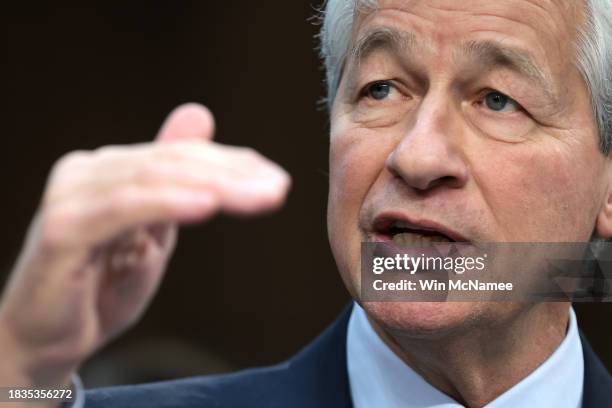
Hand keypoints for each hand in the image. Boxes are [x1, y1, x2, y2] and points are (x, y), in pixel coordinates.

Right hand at [0, 103, 289, 389]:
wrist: (48, 339)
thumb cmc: (101, 285)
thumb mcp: (152, 227)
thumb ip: (173, 176)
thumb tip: (198, 113)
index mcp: (111, 168)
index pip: (180, 156)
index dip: (231, 162)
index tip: (275, 178)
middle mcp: (87, 171)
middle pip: (171, 163)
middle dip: (231, 174)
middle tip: (277, 187)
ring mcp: (71, 196)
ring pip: (153, 179)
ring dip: (213, 186)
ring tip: (259, 196)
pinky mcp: (62, 228)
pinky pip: (123, 209)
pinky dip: (168, 204)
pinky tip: (207, 205)